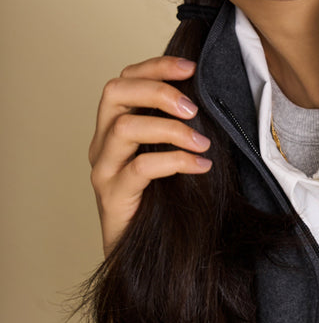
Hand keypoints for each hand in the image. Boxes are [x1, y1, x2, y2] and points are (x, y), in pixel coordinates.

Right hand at [88, 55, 211, 259]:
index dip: (156, 66)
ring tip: (202, 142)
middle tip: (194, 107)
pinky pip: (140, 168)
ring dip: (170, 129)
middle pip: (114, 93)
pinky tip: (200, 166)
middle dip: (158, 90)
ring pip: (124, 128)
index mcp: (114, 128)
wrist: (142, 256)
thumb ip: (177, 127)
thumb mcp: (169, 154)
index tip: (191, 67)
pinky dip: (175, 161)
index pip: (124, 80)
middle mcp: (102, 144)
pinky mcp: (112, 197)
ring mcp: (103, 170)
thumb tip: (213, 98)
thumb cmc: (162, 201)